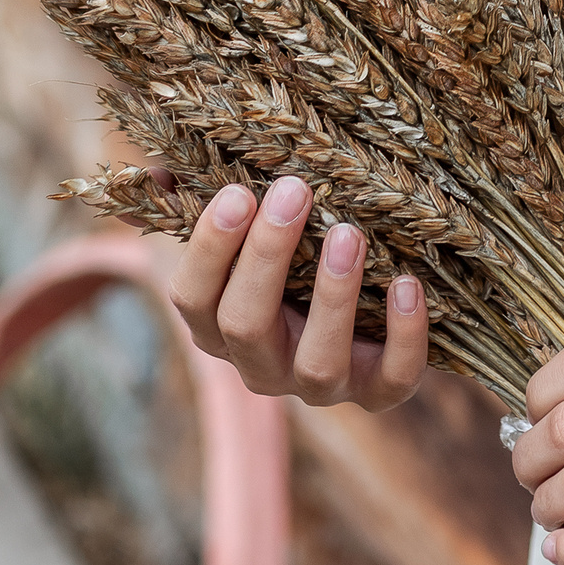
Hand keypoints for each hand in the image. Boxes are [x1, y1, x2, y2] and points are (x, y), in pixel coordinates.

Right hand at [167, 175, 428, 411]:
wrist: (370, 324)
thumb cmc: (294, 264)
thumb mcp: (249, 238)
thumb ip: (203, 205)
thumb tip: (156, 173)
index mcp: (218, 329)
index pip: (192, 299)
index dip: (210, 248)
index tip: (237, 191)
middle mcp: (262, 367)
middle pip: (246, 324)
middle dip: (267, 255)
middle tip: (294, 190)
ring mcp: (320, 385)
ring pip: (316, 362)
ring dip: (332, 296)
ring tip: (349, 234)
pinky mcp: (378, 391)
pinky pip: (392, 379)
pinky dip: (403, 336)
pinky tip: (408, 285)